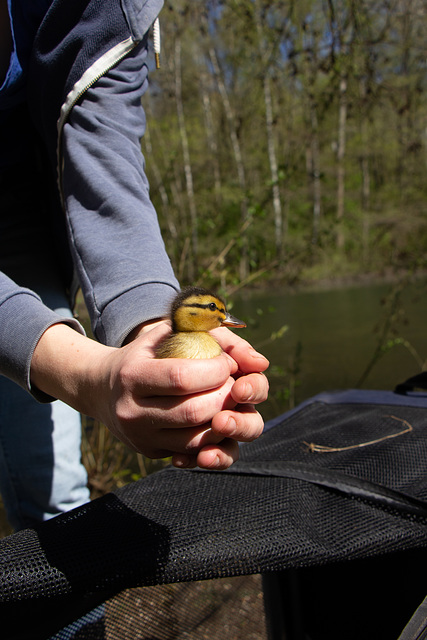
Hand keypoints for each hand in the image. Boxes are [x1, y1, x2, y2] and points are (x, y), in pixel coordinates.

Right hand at [31, 321, 268, 469]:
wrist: (102, 388)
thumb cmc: (146, 353)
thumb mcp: (169, 331)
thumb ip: (214, 334)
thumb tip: (260, 362)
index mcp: (133, 375)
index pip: (182, 377)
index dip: (215, 370)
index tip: (227, 363)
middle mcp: (132, 411)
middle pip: (194, 411)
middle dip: (226, 396)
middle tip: (234, 384)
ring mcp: (140, 437)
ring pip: (196, 439)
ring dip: (225, 420)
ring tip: (229, 401)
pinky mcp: (150, 452)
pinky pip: (191, 452)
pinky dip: (214, 437)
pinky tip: (218, 418)